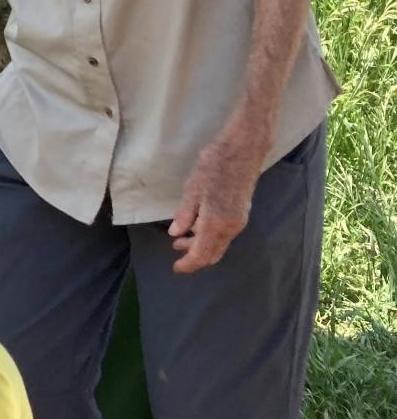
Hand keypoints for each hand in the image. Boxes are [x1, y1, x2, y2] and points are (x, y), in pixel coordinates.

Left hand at [169, 127, 266, 273]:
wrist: (243, 150)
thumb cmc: (214, 165)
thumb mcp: (193, 189)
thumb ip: (184, 214)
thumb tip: (175, 234)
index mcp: (216, 224)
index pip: (202, 254)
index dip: (188, 264)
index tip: (176, 268)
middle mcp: (231, 228)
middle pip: (212, 253)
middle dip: (194, 256)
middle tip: (176, 249)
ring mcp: (239, 221)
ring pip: (219, 244)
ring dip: (201, 245)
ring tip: (182, 237)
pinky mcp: (241, 213)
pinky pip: (224, 234)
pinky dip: (210, 236)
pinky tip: (197, 224)